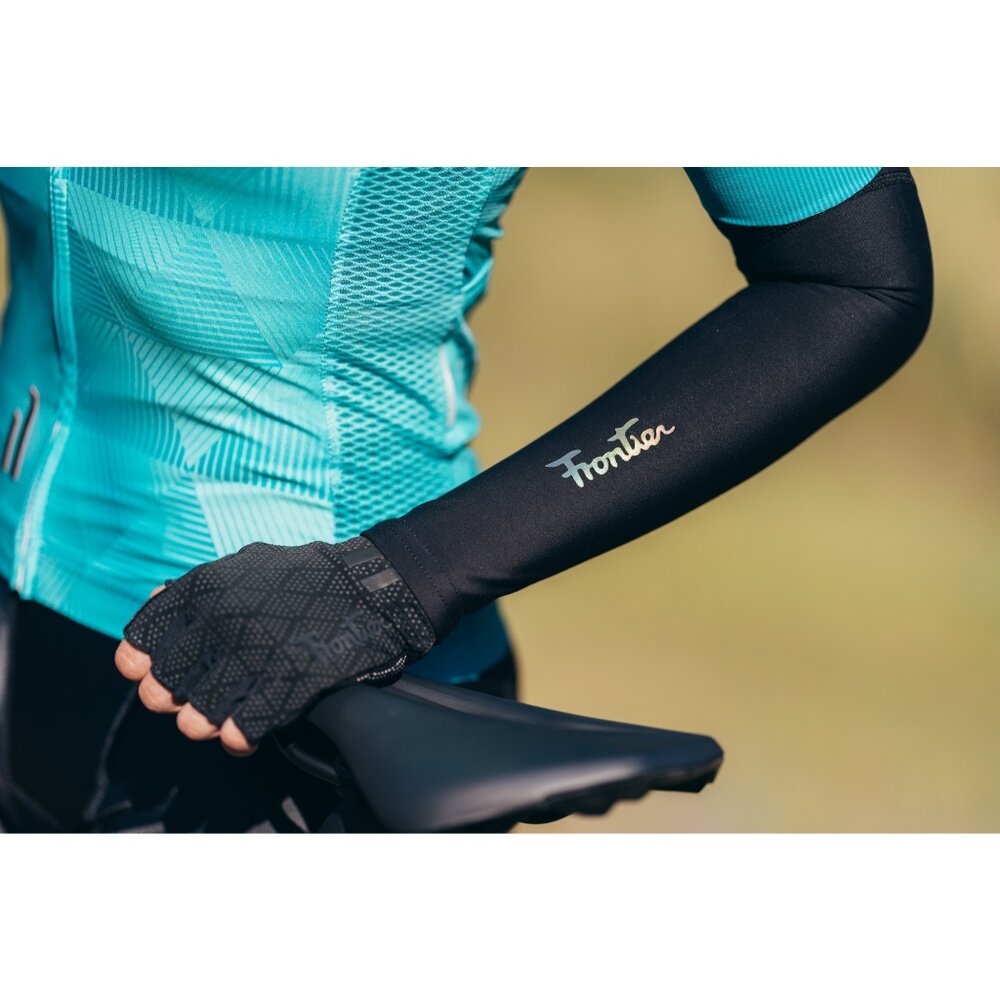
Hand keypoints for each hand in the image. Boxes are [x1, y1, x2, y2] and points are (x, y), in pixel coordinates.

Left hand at [114, 538, 436, 751]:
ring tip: (223, 716)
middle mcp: (222, 621)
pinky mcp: (290, 684)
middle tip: (196, 697)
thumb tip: (154, 599)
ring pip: (198, 717)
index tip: (158, 672)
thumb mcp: (245, 566)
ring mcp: (256, 655)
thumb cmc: (309, 581)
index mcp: (205, 589)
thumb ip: (199, 588)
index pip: (140, 642)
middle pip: (163, 687)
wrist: (375, 588)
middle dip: (176, 699)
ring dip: (206, 723)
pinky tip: (247, 727)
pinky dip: (240, 735)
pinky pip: (243, 729)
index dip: (143, 665)